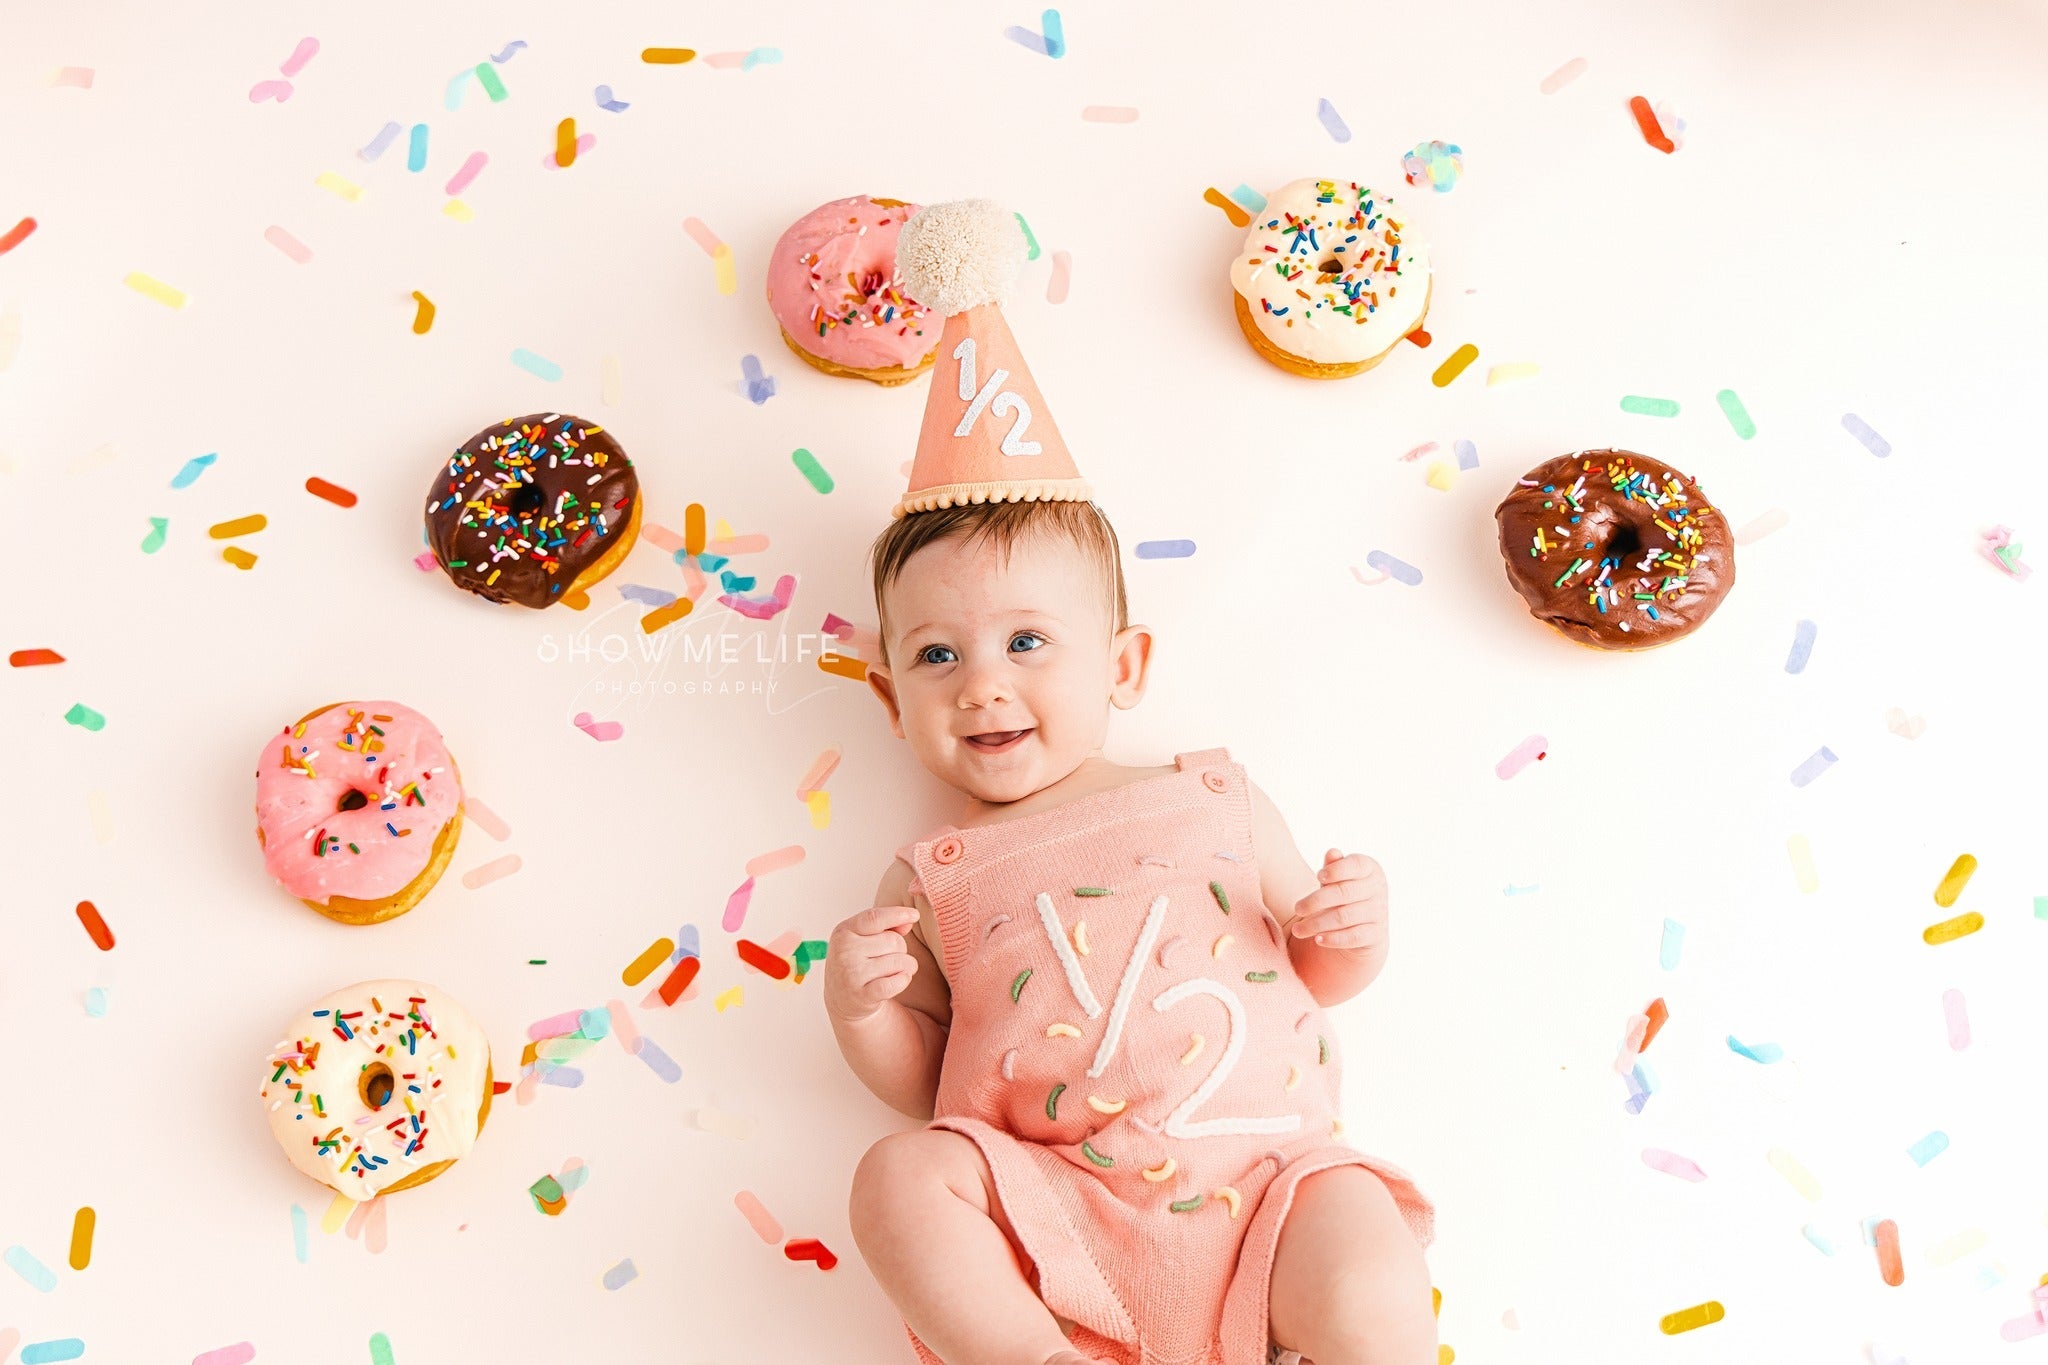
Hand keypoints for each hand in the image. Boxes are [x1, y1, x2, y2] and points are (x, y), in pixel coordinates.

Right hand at [823, 904, 919, 1025]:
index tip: (915, 915)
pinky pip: (897, 982)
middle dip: (901, 949)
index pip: (874, 918)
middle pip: (894, 941)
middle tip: (891, 958)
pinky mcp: (862, 995)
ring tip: (896, 971)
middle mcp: (844, 951)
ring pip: (900, 961)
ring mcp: (852, 974)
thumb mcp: (865, 939)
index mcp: (843, 932)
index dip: (897, 914)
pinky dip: (904, 980)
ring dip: (906, 967)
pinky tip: (899, 981)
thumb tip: (909, 920)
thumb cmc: (859, 962)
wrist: (842, 999)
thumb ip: (887, 926)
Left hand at [1289, 849, 1387, 954]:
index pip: (1356, 865)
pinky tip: (1317, 939)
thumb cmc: (1342, 895)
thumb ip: (1333, 867)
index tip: (1318, 876)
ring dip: (1317, 923)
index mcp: (1370, 869)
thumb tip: (1332, 852)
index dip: (1337, 870)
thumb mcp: (1336, 880)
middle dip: (1316, 900)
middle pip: (1344, 892)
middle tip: (1297, 908)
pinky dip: (1334, 938)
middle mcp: (1378, 889)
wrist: (1360, 926)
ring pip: (1344, 917)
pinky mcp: (1376, 934)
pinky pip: (1354, 937)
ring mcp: (1379, 912)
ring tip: (1297, 929)